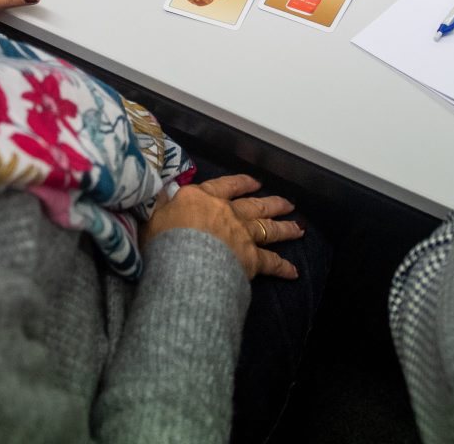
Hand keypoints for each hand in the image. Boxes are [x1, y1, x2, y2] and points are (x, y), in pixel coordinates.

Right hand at [143, 174, 302, 280]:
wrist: (183, 261)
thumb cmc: (164, 239)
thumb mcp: (155, 215)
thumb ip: (164, 203)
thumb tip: (164, 191)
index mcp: (203, 198)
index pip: (226, 185)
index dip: (241, 183)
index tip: (254, 182)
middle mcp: (228, 212)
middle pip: (255, 205)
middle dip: (272, 203)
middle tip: (287, 203)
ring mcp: (242, 234)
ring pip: (268, 228)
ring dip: (285, 228)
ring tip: (298, 228)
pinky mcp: (251, 259)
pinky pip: (271, 263)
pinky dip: (283, 267)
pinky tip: (293, 271)